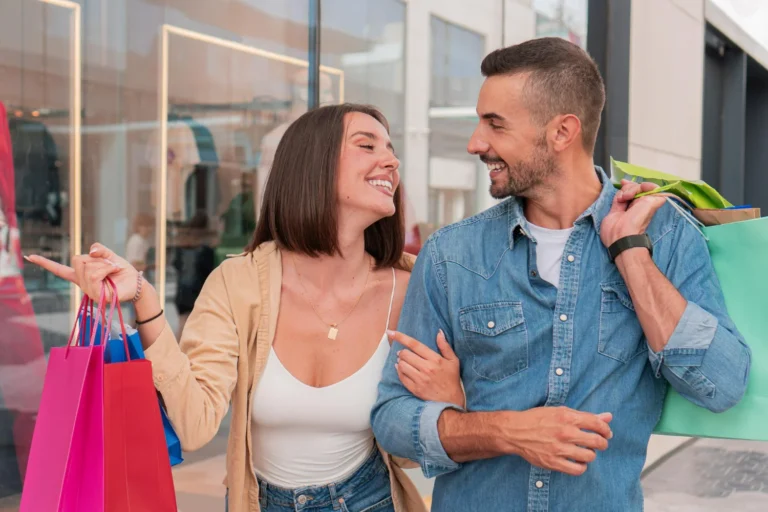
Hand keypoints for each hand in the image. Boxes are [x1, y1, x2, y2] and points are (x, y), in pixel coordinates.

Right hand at [25, 243, 139, 302]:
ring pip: (87, 266)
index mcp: (82, 275)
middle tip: (110, 264)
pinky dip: (107, 267)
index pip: (61, 270)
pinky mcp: (96, 295)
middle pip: (78, 260)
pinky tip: (115, 271)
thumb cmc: (122, 271)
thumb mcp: (110, 256)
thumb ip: (99, 249)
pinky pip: (94, 274)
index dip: (46, 263)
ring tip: (114, 269)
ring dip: (104, 263)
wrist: (136, 283)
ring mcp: (88, 291)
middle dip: (96, 258)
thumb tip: (91, 250)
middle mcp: (82, 283)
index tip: (30, 257)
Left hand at [387, 329, 464, 408]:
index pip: (414, 344)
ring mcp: (420, 379)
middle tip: (404, 353)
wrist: (451, 401)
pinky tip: (402, 370)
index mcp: (435, 359)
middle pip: (405, 354)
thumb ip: (445, 346)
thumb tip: (439, 332)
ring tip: (404, 362)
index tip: (391, 332)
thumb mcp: (453, 361)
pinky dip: (399, 371)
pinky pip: (401, 377)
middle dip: (402, 352)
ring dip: (400, 362)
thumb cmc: (452, 379)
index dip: (400, 337)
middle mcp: (426, 368)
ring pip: (401, 365)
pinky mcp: (415, 389)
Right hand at [504, 407, 612, 475]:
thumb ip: (585, 416)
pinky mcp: (553, 462)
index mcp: (567, 417)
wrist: (515, 431)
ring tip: (585, 451)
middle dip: (602, 443)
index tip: (606, 433)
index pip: (597, 424)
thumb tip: (608, 416)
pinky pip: (577, 469)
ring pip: (589, 456)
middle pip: (596, 441)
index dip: (605, 429)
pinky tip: (578, 461)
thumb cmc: (538, 419)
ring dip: (591, 454)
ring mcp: (559, 449)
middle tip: (599, 443)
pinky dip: (581, 467)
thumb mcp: (560, 412)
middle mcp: (564, 432)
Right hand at [601, 180, 665, 247]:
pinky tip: (619, 200)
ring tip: (622, 200)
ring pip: (626, 189)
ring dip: (624, 192)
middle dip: (632, 188)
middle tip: (628, 196)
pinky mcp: (616, 207)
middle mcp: (639, 203)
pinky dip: (618, 195)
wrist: (621, 233)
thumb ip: (656, 193)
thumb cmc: (637, 219)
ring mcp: (627, 204)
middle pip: (636, 187)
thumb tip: (655, 187)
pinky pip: (618, 195)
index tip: (641, 186)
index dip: (644, 185)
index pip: (648, 187)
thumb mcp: (651, 204)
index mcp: (649, 202)